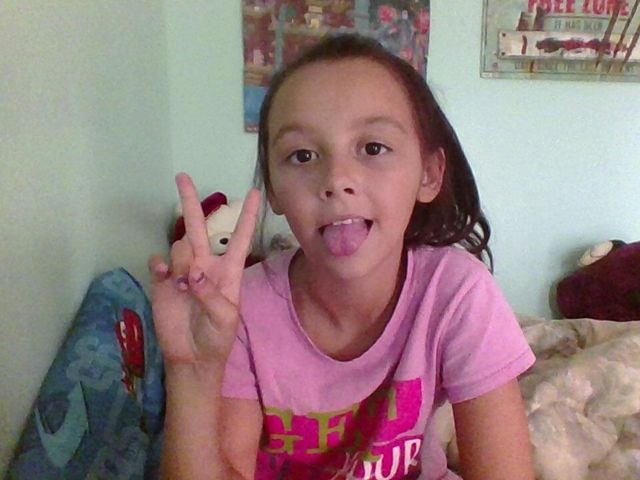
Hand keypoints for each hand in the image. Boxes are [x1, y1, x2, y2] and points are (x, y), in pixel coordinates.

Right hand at [148, 173, 260, 369]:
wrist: (192, 358)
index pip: (239, 237)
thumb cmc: (217, 338)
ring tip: (185, 289)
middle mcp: (205, 265)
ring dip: (182, 262)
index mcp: (228, 271)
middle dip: (190, 202)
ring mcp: (183, 272)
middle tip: (182, 176)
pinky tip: (166, 278)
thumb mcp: (226, 319)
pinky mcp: (163, 282)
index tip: (254, 191)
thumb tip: (193, 274)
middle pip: (199, 227)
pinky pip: (159, 262)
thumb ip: (212, 295)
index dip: (247, 216)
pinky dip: (162, 267)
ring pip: (179, 246)